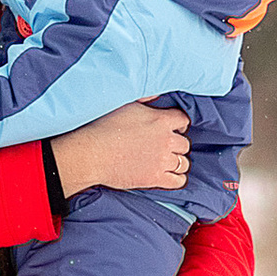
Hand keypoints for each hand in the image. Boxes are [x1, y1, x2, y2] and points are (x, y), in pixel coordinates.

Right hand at [53, 101, 189, 197]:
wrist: (92, 153)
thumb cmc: (103, 127)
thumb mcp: (126, 104)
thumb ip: (145, 98)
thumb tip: (157, 94)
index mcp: (160, 120)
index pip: (183, 120)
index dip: (179, 124)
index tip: (173, 128)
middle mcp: (166, 140)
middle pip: (185, 143)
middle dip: (177, 144)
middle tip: (166, 146)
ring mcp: (162, 161)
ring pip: (183, 163)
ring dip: (177, 161)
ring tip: (167, 161)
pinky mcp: (155, 178)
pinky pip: (178, 181)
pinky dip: (177, 178)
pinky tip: (169, 175)